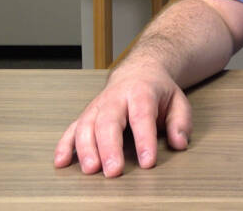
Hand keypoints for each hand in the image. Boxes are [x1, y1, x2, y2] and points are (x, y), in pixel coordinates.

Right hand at [53, 63, 191, 176]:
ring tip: (91, 169)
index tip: (147, 161)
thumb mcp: (178, 101)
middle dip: (109, 148)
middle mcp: (115, 98)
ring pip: (86, 126)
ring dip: (86, 149)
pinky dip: (64, 145)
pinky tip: (61, 162)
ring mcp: (97, 106)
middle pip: (109, 122)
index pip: (142, 117)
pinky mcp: (86, 115)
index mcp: (141, 92)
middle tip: (113, 171)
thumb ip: (181, 123)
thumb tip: (180, 143)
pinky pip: (72, 129)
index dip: (144, 140)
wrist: (138, 72)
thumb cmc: (157, 91)